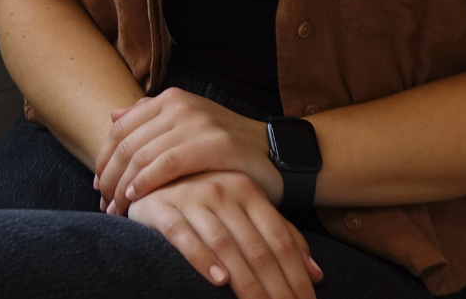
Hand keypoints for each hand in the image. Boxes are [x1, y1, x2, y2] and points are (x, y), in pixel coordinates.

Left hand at [95, 88, 280, 215]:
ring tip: (116, 209)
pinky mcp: (215, 143)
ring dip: (123, 186)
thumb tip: (113, 115)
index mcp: (170, 99)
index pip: (121, 128)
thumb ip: (150, 119)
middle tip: (103, 203)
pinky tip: (135, 198)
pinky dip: (146, 182)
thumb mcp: (186, 128)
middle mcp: (180, 105)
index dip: (104, 158)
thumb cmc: (224, 149)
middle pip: (128, 143)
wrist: (273, 155)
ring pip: (143, 155)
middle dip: (109, 176)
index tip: (97, 185)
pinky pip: (169, 164)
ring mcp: (198, 122)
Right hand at [128, 171, 321, 298]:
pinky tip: (218, 280)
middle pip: (256, 247)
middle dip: (276, 289)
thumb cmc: (204, 200)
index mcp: (247, 189)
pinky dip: (201, 258)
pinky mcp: (161, 207)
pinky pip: (183, 235)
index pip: (280, 238)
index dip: (297, 276)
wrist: (150, 177)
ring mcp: (191, 196)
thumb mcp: (244, 209)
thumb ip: (279, 234)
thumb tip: (316, 274)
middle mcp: (222, 189)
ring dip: (246, 281)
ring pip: (225, 245)